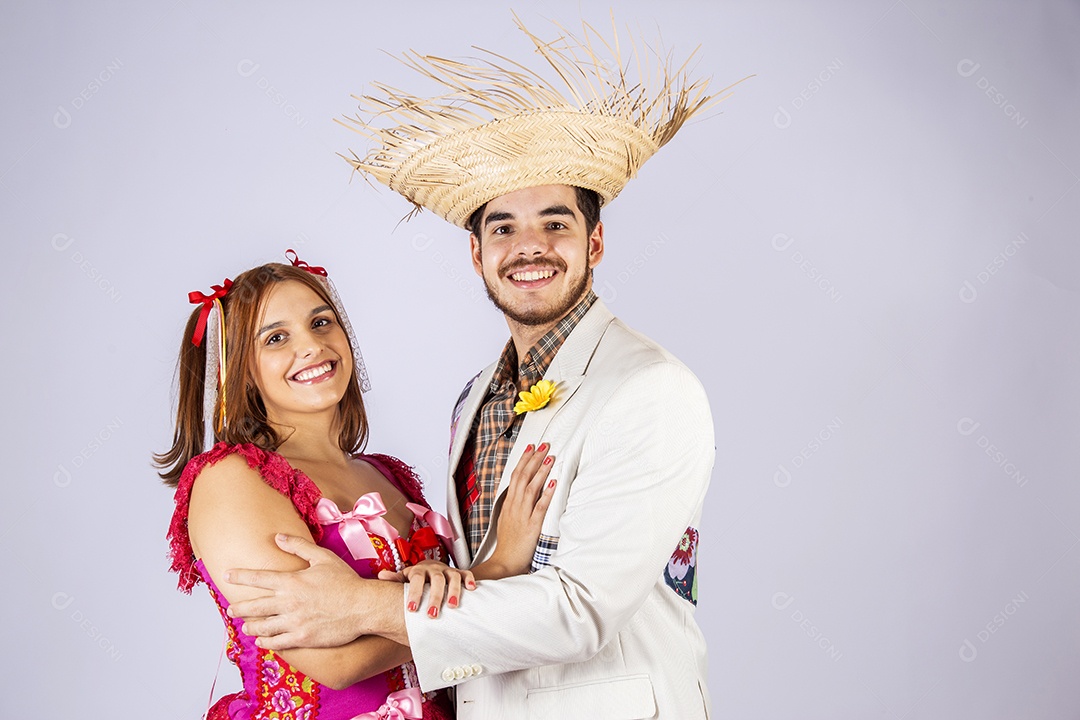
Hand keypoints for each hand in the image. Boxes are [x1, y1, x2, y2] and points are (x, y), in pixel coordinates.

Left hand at [226, 533, 369, 649]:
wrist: (363, 606)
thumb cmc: (345, 581)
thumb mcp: (323, 557)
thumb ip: (298, 546)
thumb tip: (278, 537)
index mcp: (291, 581)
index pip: (258, 578)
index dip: (240, 576)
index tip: (227, 576)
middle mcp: (288, 602)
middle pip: (254, 606)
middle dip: (238, 608)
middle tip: (230, 609)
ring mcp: (294, 622)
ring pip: (262, 627)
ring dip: (250, 626)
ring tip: (245, 626)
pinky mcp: (302, 638)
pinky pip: (277, 642)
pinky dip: (265, 642)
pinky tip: (261, 640)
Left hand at [379, 561, 475, 616]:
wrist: (430, 566)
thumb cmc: (417, 577)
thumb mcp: (405, 577)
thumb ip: (395, 579)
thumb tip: (381, 576)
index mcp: (420, 571)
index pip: (417, 581)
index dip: (415, 594)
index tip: (412, 609)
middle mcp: (435, 569)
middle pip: (437, 580)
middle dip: (436, 598)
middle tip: (432, 615)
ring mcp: (448, 570)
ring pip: (453, 577)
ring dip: (454, 591)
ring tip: (453, 606)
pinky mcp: (459, 573)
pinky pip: (466, 573)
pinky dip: (469, 580)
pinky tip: (471, 590)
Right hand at [482, 443, 556, 577]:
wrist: (504, 562)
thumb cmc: (508, 543)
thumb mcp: (506, 519)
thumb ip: (513, 505)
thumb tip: (521, 491)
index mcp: (509, 504)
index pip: (515, 476)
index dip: (524, 461)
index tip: (531, 448)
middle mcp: (514, 506)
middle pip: (523, 477)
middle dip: (534, 460)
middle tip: (544, 445)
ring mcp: (522, 515)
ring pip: (531, 488)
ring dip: (541, 471)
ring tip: (550, 457)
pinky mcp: (532, 526)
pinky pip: (540, 507)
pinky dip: (546, 493)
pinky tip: (553, 483)